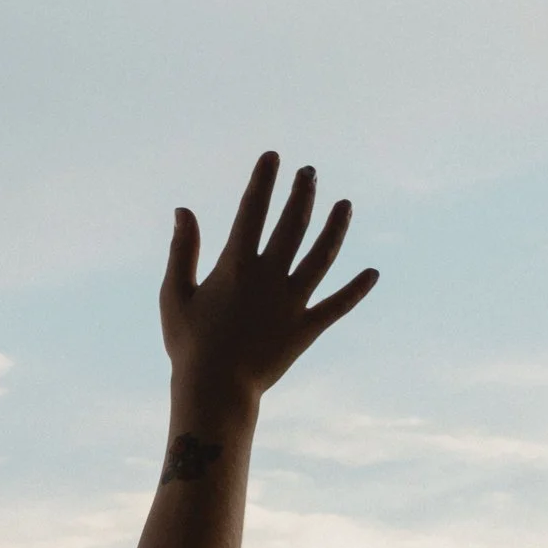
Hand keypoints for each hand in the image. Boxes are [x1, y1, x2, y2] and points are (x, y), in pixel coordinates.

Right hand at [160, 152, 377, 410]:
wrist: (217, 389)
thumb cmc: (189, 344)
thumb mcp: (175, 294)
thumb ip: (182, 250)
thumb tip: (184, 209)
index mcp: (236, 265)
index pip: (254, 211)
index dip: (263, 181)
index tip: (273, 157)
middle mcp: (269, 277)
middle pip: (293, 226)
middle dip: (302, 194)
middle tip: (310, 172)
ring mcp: (292, 302)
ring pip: (321, 257)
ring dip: (335, 229)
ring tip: (345, 205)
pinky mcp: (306, 329)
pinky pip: (337, 305)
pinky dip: (356, 290)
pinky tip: (373, 273)